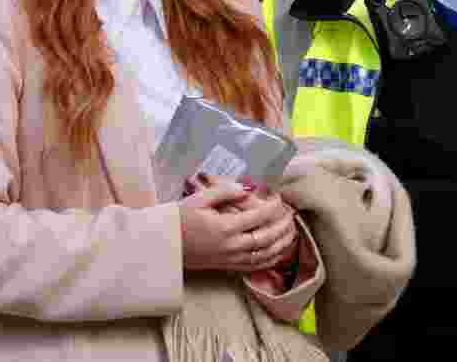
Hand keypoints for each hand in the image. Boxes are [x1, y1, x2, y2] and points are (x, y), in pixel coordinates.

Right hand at [179, 174, 297, 273]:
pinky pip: (255, 266)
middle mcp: (231, 245)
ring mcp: (230, 259)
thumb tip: (246, 189)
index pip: (257, 217)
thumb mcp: (199, 199)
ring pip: (264, 254)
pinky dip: (271, 259)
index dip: (273, 208)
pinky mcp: (227, 267)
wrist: (164, 246)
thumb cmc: (179, 219)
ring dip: (282, 243)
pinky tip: (279, 252)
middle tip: (291, 215)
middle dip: (282, 226)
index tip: (280, 199)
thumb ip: (224, 192)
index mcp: (224, 227)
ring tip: (292, 232)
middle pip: (266, 237)